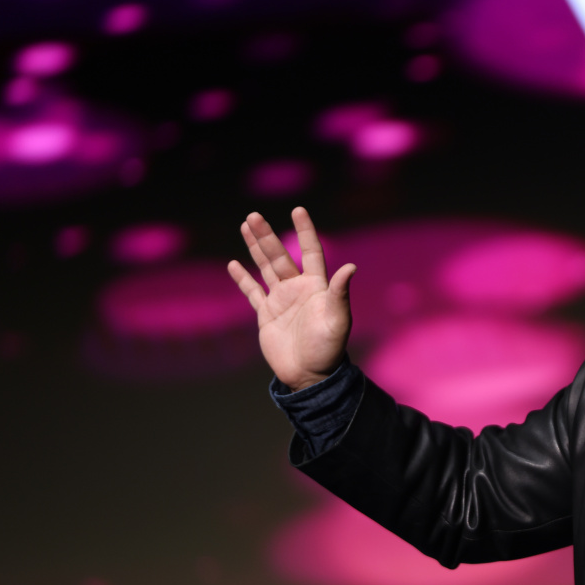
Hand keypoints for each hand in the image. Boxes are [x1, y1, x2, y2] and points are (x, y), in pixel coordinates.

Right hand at [227, 207, 355, 390]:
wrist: (309, 374)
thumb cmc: (328, 348)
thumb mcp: (337, 320)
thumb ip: (339, 294)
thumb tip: (351, 267)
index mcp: (316, 286)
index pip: (311, 251)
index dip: (305, 231)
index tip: (298, 210)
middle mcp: (297, 288)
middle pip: (279, 256)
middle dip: (266, 236)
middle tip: (252, 215)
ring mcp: (280, 300)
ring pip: (265, 267)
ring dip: (255, 248)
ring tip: (245, 226)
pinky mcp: (266, 314)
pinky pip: (252, 292)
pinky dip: (242, 279)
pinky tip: (233, 264)